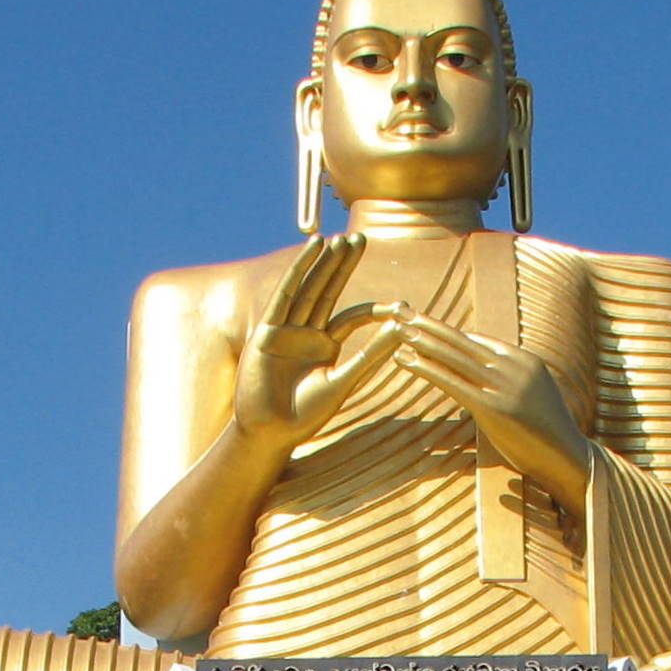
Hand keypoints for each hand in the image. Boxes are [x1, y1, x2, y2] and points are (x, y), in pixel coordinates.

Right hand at [234, 235, 402, 450]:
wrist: (270, 432)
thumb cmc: (305, 415)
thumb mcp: (344, 382)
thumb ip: (370, 356)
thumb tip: (402, 330)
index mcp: (325, 346)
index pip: (352, 317)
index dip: (373, 308)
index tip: (399, 303)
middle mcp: (306, 333)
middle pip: (328, 292)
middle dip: (342, 265)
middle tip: (360, 238)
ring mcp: (286, 330)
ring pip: (308, 288)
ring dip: (323, 263)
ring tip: (339, 239)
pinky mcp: (267, 330)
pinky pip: (285, 294)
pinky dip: (299, 271)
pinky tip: (313, 249)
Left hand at [394, 310, 592, 509]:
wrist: (568, 457)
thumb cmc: (547, 435)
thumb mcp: (531, 398)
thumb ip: (509, 383)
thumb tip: (485, 380)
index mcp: (523, 360)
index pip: (478, 341)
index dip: (448, 332)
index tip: (424, 322)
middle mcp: (513, 367)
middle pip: (462, 340)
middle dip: (429, 324)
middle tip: (401, 310)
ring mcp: (503, 386)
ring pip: (454, 356)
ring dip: (423, 341)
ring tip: (397, 328)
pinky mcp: (492, 408)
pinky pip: (452, 382)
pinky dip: (426, 368)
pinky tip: (406, 359)